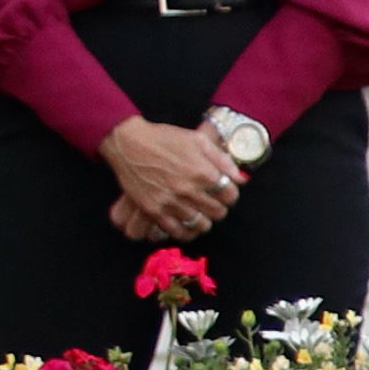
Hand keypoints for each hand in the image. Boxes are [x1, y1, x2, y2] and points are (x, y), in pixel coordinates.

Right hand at [101, 116, 245, 240]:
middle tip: (211, 201)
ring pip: (201, 225)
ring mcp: (171, 202)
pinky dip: (186, 231)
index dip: (230, 194)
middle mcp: (188, 190)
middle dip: (219, 207)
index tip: (224, 191)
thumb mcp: (197, 140)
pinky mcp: (154, 211)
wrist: (127, 143)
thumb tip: (241, 179)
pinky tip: (186, 223)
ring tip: (199, 212)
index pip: (230, 195)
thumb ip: (222, 159)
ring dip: (204, 219)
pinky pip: (177, 231)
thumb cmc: (163, 138)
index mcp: (203, 172)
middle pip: (218, 212)